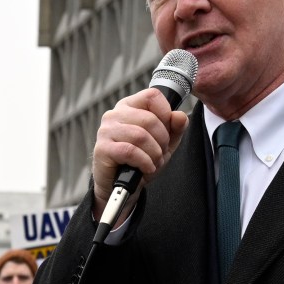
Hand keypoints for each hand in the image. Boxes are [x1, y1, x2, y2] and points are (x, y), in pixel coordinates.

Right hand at [90, 86, 191, 203]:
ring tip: (153, 162)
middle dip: (162, 140)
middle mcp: (115, 114)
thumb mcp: (163, 143)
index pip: (152, 96)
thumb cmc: (140, 161)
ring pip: (140, 136)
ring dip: (154, 153)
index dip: (165, 113)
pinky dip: (144, 162)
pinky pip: (130, 151)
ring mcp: (106, 131)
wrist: (121, 187)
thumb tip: (180, 116)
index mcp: (129, 106)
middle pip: (149, 119)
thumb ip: (175, 128)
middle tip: (160, 153)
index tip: (167, 131)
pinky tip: (146, 168)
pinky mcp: (102, 149)